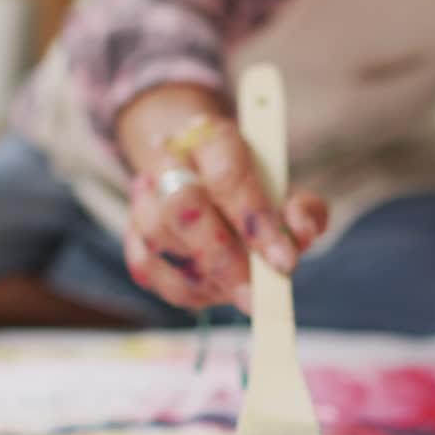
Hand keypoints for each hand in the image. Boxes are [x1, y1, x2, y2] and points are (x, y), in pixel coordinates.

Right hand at [123, 116, 327, 312]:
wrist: (203, 177)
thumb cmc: (252, 189)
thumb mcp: (286, 191)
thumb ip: (302, 209)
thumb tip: (301, 234)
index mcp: (211, 139)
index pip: (228, 176)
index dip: (255, 221)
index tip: (284, 261)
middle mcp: (169, 162)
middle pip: (182, 207)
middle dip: (222, 259)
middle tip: (255, 294)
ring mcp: (145, 198)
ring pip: (160, 242)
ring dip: (205, 278)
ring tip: (239, 290)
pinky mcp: (132, 235)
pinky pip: (149, 272)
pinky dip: (186, 291)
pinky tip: (214, 290)